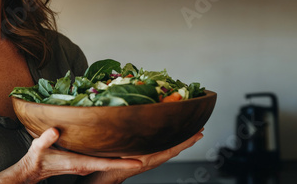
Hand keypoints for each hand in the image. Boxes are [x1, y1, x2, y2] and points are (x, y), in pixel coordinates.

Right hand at [18, 128, 142, 182]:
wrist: (33, 170)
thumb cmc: (37, 159)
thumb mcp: (38, 147)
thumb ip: (46, 139)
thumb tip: (54, 130)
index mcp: (79, 162)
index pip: (106, 164)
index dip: (123, 162)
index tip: (140, 161)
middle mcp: (85, 164)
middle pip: (112, 163)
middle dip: (129, 159)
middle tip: (148, 151)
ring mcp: (85, 164)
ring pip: (108, 161)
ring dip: (123, 156)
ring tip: (139, 148)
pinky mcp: (82, 161)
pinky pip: (102, 159)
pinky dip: (113, 154)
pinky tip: (119, 147)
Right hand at [80, 129, 204, 183]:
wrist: (105, 175)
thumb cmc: (111, 165)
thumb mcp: (121, 152)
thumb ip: (132, 145)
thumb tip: (143, 132)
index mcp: (149, 157)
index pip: (173, 148)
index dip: (186, 141)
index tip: (198, 133)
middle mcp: (152, 159)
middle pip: (175, 149)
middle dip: (188, 140)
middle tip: (200, 130)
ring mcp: (150, 160)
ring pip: (170, 150)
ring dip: (182, 142)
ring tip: (191, 134)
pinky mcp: (146, 159)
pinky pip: (163, 151)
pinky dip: (172, 145)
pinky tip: (172, 140)